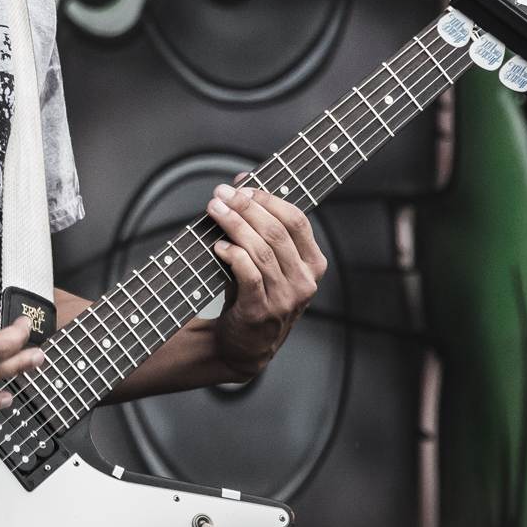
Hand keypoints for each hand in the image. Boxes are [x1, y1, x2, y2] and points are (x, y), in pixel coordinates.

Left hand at [206, 176, 327, 378]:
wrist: (243, 345)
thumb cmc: (253, 295)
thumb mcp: (264, 260)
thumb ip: (257, 224)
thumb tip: (242, 180)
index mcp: (312, 264)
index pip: (297, 221)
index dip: (269, 199)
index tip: (243, 186)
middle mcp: (305, 281)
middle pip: (276, 232)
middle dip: (245, 207)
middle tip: (220, 194)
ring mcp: (286, 298)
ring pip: (262, 250)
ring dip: (234, 225)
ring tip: (214, 210)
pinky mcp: (262, 311)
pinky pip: (250, 275)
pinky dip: (233, 256)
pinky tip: (218, 246)